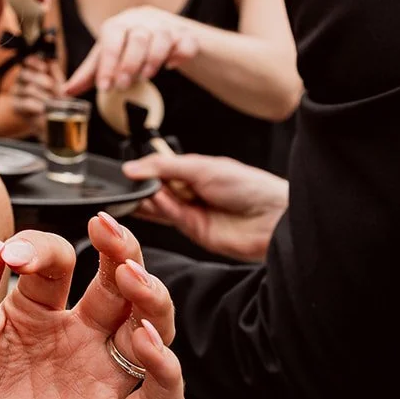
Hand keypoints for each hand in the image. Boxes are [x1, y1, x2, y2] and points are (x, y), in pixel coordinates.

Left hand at [0, 212, 181, 398]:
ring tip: (131, 275)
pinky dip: (165, 365)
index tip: (13, 256)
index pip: (55, 261)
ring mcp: (94, 375)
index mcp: (31, 310)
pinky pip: (160, 394)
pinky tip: (143, 338)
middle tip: (107, 229)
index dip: (39, 248)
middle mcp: (72, 338)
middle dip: (123, 250)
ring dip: (152, 297)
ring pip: (148, 328)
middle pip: (118, 286)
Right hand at [8, 55, 61, 132]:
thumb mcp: (58, 83)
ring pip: (27, 89)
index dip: (34, 62)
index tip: (44, 68)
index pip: (28, 61)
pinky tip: (42, 108)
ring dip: (42, 95)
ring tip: (52, 102)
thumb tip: (51, 61)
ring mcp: (17, 92)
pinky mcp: (16, 105)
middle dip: (40, 79)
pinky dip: (35, 105)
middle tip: (50, 86)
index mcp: (32, 70)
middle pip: (25, 74)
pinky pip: (24, 102)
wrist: (53, 119)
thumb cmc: (56, 98)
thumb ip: (55, 71)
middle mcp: (21, 79)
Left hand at [63, 6, 198, 94]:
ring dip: (153, 59)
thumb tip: (66, 91)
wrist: (162, 30)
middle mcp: (142, 21)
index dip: (108, 63)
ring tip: (145, 76)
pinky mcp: (185, 35)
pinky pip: (186, 43)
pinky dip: (180, 54)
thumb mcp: (107, 54)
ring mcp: (165, 26)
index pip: (111, 39)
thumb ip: (90, 72)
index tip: (104, 87)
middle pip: (138, 37)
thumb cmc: (127, 44)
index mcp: (119, 24)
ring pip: (162, 38)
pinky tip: (172, 66)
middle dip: (129, 63)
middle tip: (123, 85)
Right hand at [122, 153, 287, 261]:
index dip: (143, 170)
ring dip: (146, 198)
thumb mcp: (201, 167)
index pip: (160, 170)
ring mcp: (192, 213)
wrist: (274, 217)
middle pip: (156, 189)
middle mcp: (191, 192)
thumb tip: (130, 168)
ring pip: (159, 205)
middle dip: (141, 186)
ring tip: (133, 191)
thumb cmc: (247, 185)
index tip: (125, 171)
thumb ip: (164, 166)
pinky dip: (160, 209)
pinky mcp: (194, 232)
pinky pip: (170, 218)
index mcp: (194, 172)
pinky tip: (153, 200)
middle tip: (124, 183)